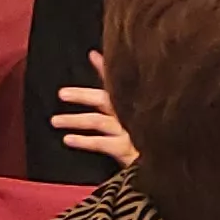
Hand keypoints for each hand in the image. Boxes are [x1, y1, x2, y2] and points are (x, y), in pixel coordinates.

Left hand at [55, 50, 136, 165]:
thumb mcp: (133, 112)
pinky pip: (101, 143)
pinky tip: (68, 139)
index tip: (92, 56)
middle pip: (104, 99)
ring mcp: (129, 132)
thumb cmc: (147, 138)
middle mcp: (131, 115)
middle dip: (82, 95)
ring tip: (55, 121)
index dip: (105, 68)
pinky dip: (84, 141)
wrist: (164, 163)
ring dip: (75, 120)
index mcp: (132, 105)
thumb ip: (115, 89)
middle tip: (62, 94)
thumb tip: (96, 59)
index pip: (117, 83)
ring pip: (98, 121)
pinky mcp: (126, 150)